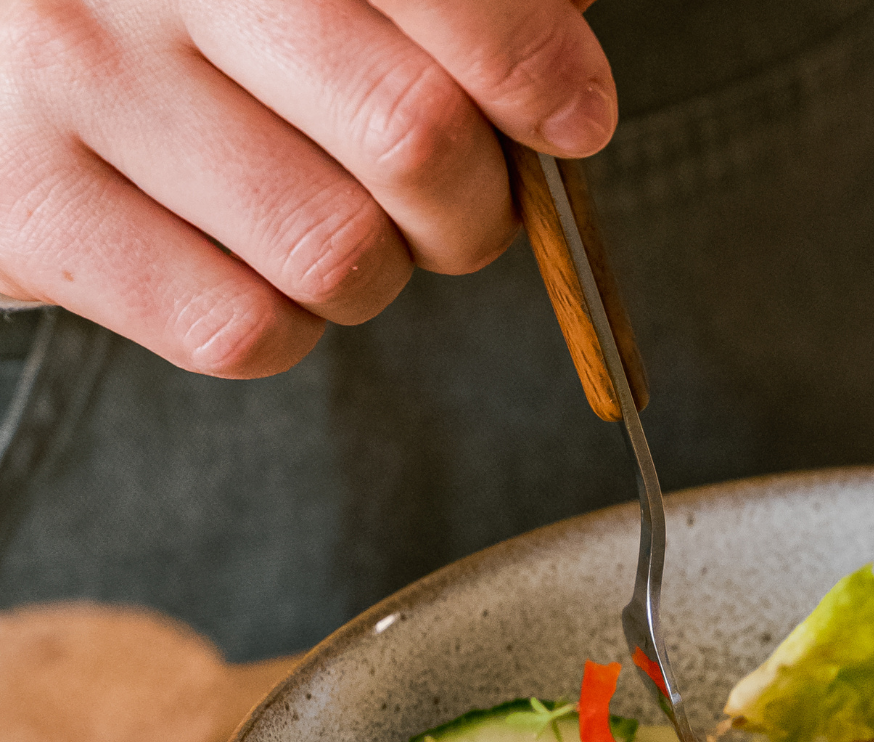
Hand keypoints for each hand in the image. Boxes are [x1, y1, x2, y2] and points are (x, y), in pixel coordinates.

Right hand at [0, 0, 615, 376]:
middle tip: (458, 206)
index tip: (571, 117)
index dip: (538, 68)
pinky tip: (248, 265)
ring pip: (340, 256)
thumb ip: (448, 3)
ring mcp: (72, 81)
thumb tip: (567, 68)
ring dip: (377, 273)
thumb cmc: (195, 19)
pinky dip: (284, 327)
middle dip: (478, 204)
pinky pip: (241, 330)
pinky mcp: (23, 208)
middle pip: (417, 137)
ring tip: (333, 226)